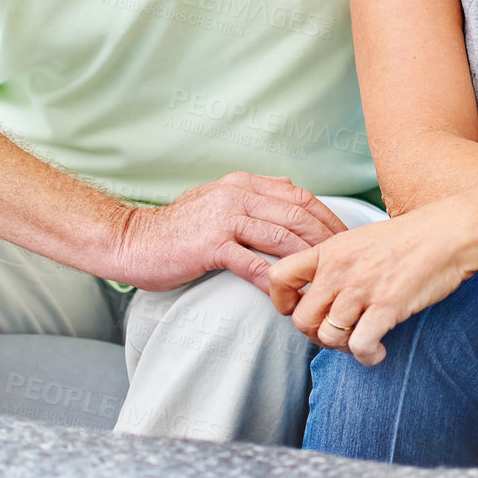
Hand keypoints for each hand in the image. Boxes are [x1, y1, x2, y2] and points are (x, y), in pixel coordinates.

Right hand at [109, 171, 347, 293]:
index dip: (327, 216)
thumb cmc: (179, 228)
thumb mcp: (220, 201)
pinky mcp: (210, 245)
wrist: (132, 240)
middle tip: (345, 261)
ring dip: (308, 260)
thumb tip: (292, 205)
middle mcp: (238, 194)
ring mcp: (224, 218)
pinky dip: (276, 280)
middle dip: (327, 238)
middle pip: (298, 214)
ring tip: (325, 280)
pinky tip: (290, 294)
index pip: (300, 196)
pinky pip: (252, 263)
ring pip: (281, 236)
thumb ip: (254, 199)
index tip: (345, 237)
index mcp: (244, 183)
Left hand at [268, 201, 476, 365]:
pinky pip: (359, 346)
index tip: (298, 308)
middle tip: (337, 333)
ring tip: (361, 340)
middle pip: (302, 319)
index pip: (280, 276)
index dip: (282, 300)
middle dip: (316, 334)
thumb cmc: (412, 237)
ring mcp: (362, 289)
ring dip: (343, 347)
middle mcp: (340, 270)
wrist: (450, 233)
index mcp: (331, 250)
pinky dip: (367, 356)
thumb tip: (322, 294)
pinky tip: (378, 350)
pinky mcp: (386, 306)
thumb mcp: (362, 239)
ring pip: (329, 337)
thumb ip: (337, 263)